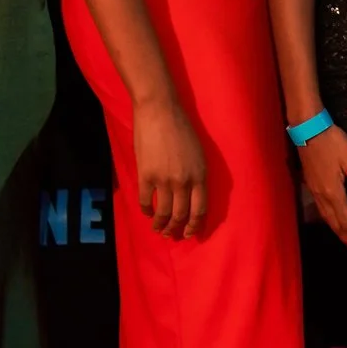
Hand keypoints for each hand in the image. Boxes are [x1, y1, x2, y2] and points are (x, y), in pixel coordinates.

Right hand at [133, 95, 207, 239]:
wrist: (159, 111)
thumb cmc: (181, 128)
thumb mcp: (198, 152)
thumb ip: (196, 174)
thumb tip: (191, 194)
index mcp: (200, 175)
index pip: (200, 209)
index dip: (195, 224)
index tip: (191, 233)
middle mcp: (184, 181)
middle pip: (182, 214)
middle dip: (177, 229)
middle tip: (172, 235)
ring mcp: (164, 179)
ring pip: (164, 212)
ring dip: (161, 225)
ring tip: (158, 230)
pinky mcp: (146, 175)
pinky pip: (146, 200)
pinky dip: (146, 210)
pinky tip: (147, 213)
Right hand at [297, 125, 346, 264]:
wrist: (307, 128)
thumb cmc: (333, 142)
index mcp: (334, 194)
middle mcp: (323, 198)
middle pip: (338, 227)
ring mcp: (315, 193)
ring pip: (330, 221)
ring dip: (341, 236)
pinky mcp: (312, 186)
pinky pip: (324, 213)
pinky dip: (333, 224)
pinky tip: (335, 225)